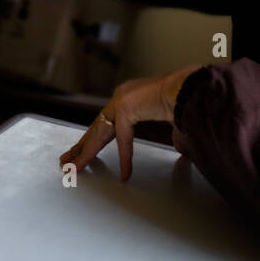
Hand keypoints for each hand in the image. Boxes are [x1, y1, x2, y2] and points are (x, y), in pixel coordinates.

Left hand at [59, 65, 202, 180]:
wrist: (192, 86)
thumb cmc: (187, 98)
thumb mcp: (178, 121)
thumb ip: (176, 135)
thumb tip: (182, 149)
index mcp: (131, 97)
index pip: (109, 124)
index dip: (98, 142)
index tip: (91, 156)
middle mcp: (123, 96)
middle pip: (97, 128)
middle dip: (81, 147)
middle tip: (67, 160)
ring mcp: (122, 99)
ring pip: (99, 133)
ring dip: (85, 152)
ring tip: (72, 167)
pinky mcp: (126, 106)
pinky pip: (123, 139)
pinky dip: (125, 158)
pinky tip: (125, 174)